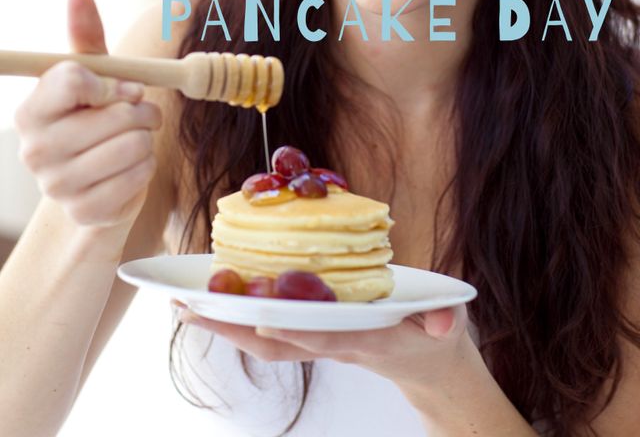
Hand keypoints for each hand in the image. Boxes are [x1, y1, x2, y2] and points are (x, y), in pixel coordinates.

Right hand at [14, 0, 161, 227]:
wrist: (98, 183)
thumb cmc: (96, 121)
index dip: (113, 83)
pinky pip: (138, 178)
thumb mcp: (93, 79)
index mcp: (32, 110)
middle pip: (114, 115)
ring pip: (133, 146)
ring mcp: (57, 186)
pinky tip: (132, 168)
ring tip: (136, 140)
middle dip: (141, 112)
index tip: (125, 89)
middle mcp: (35, 149)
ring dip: (147, 139)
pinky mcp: (85, 211)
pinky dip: (146, 169)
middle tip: (139, 116)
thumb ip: (85, 37)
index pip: (75, 79)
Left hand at [176, 301, 469, 394]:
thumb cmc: (434, 337)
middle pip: (281, 343)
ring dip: (228, 327)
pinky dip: (244, 322)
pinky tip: (219, 305)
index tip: (260, 315)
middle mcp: (338, 343)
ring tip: (186, 306)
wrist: (427, 366)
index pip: (327, 335)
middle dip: (236, 330)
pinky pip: (275, 334)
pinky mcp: (318, 337)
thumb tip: (442, 326)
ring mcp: (324, 343)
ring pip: (270, 342)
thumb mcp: (448, 324)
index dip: (296, 326)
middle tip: (192, 309)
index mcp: (369, 338)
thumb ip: (444, 321)